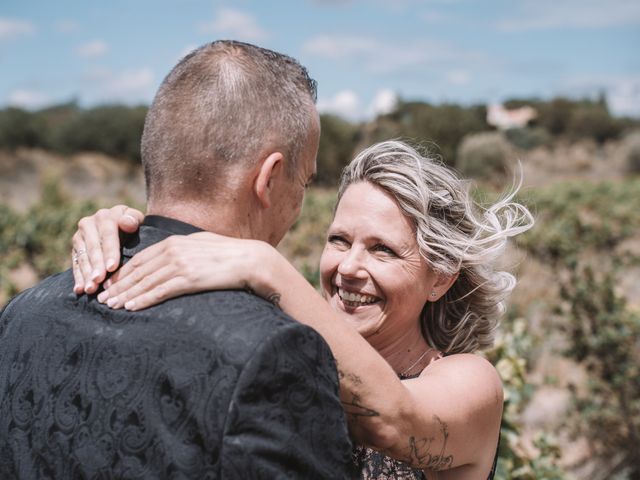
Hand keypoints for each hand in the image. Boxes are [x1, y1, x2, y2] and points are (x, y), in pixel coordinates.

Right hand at [72, 205, 143, 293]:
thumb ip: (133, 219)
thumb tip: (127, 222)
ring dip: (86, 274)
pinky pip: (75, 264)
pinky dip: (78, 277)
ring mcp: (79, 236)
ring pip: (83, 257)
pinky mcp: (75, 249)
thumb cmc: (133, 226)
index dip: (109, 251)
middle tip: (98, 281)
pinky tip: (79, 289)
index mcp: (105, 216)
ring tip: (90, 289)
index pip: (107, 235)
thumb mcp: (136, 219)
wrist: (121, 225)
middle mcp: (88, 224)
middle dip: (96, 266)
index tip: (112, 267)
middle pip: (93, 248)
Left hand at [96, 232, 271, 310]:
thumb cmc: (228, 254)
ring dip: (125, 295)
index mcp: (174, 242)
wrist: (250, 260)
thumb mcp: (201, 245)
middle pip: (138, 271)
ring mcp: (181, 265)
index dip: (122, 273)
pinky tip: (131, 307)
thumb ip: (182, 250)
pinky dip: (143, 300)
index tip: (110, 284)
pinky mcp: (189, 279)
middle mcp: (173, 251)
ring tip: (110, 305)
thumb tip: (171, 258)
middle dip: (117, 285)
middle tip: (101, 298)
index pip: (140, 259)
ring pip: (145, 282)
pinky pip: (160, 291)